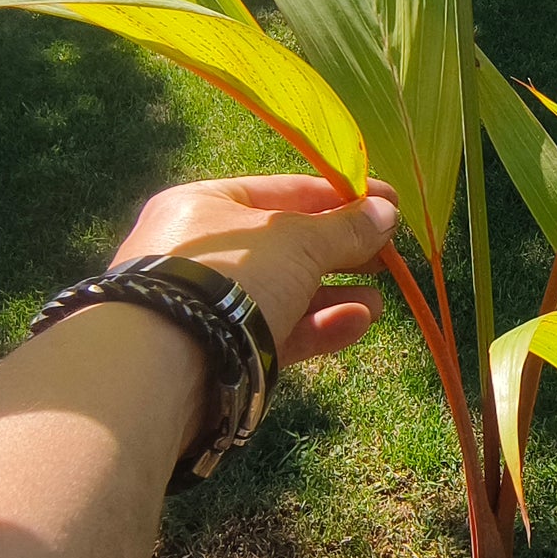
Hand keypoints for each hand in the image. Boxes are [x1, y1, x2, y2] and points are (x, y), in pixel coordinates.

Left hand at [113, 175, 397, 366]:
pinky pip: (279, 331)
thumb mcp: (298, 241)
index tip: (389, 201)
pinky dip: (319, 326)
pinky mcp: (223, 352)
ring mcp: (211, 305)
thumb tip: (387, 211)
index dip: (340, 195)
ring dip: (337, 294)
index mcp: (206, 206)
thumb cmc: (230, 276)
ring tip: (380, 301)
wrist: (167, 366)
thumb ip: (345, 228)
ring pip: (287, 293)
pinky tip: (358, 322)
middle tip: (389, 255)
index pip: (283, 192)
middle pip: (288, 245)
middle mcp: (203, 253)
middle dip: (343, 251)